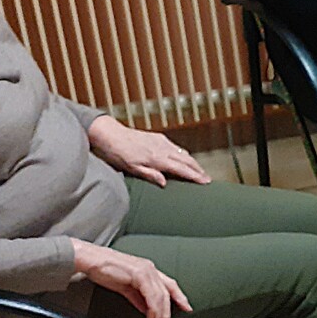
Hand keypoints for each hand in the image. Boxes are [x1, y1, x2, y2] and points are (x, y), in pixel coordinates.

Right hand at [71, 239, 191, 317]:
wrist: (91, 260)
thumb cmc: (104, 270)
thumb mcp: (125, 286)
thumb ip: (137, 297)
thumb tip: (146, 309)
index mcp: (148, 269)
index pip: (169, 284)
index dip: (179, 296)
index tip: (186, 307)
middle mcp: (150, 268)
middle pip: (167, 291)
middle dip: (169, 310)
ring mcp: (146, 270)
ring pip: (160, 295)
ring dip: (160, 313)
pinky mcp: (139, 274)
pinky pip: (151, 295)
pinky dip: (152, 309)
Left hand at [87, 115, 209, 186]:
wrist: (109, 134)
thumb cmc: (117, 153)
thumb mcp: (131, 168)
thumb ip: (149, 175)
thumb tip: (165, 183)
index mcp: (157, 159)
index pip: (182, 169)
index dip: (195, 176)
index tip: (206, 182)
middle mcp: (162, 149)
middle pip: (187, 160)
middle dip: (199, 170)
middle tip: (208, 179)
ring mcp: (161, 141)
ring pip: (182, 153)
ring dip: (193, 162)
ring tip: (199, 171)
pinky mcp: (157, 137)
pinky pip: (175, 147)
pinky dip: (184, 154)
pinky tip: (183, 158)